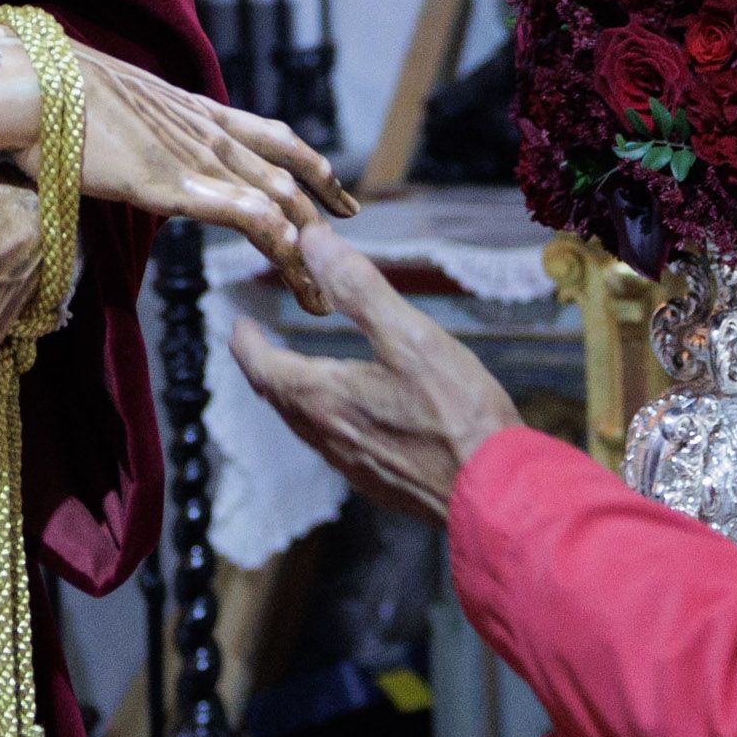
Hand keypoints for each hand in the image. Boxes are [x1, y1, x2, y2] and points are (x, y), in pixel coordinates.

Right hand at [0, 42, 356, 308]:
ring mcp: (193, 156)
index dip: (311, 165)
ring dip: (304, 252)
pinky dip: (273, 236)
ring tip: (319, 295)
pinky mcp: (173, 184)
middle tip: (346, 253)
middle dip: (322, 213)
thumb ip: (133, 133)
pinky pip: (241, 212)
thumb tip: (121, 151)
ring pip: (274, 200)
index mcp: (193, 110)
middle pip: (286, 173)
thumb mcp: (109, 110)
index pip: (271, 135)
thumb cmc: (51, 95)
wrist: (30, 84)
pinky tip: (293, 260)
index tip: (337, 197)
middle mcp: (205, 130)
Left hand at [226, 225, 517, 529]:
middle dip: (266, 369)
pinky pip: (336, 447)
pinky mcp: (381, 484)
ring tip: (300, 374)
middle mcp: (329, 438)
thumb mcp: (408, 335)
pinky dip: (326, 420)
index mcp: (324, 398)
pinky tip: (353, 414)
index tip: (239, 326)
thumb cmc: (456, 413)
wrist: (497, 495)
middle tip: (262, 346)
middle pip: (279, 399)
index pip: (263, 369)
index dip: (246, 344)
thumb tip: (311, 241)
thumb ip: (357, 287)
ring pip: (306, 426)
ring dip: (294, 396)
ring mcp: (354, 467)